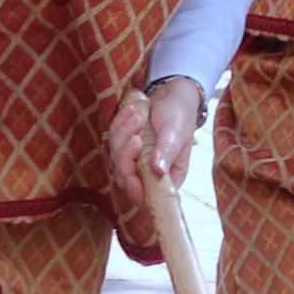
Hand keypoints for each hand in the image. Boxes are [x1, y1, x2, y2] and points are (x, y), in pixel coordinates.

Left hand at [109, 75, 205, 210]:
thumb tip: (158, 170)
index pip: (148, 196)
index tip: (131, 178)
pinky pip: (112, 140)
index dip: (136, 192)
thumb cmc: (180, 116)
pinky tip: (130, 112)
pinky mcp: (123, 144)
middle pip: (125, 178)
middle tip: (136, 137)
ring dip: (123, 135)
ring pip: (116, 157)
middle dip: (126, 157)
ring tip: (138, 116)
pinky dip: (119, 125)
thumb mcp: (177, 133)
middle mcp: (148, 172)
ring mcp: (134, 159)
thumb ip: (167, 151)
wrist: (172, 96)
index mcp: (167, 177)